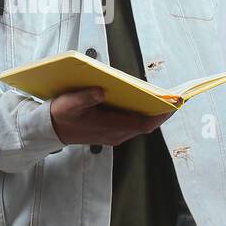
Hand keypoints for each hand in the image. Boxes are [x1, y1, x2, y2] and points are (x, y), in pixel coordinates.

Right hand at [49, 87, 174, 146]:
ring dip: (151, 114)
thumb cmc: (61, 115)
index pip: (142, 124)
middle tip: (174, 98)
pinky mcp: (110, 133)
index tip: (173, 105)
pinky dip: (141, 115)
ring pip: (139, 126)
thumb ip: (85, 97)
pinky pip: (132, 125)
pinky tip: (142, 103)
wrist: (50, 130)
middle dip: (160, 112)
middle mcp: (115, 134)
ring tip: (162, 98)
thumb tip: (101, 90)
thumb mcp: (69, 103)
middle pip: (145, 125)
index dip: (160, 116)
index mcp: (108, 127)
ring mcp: (113, 135)